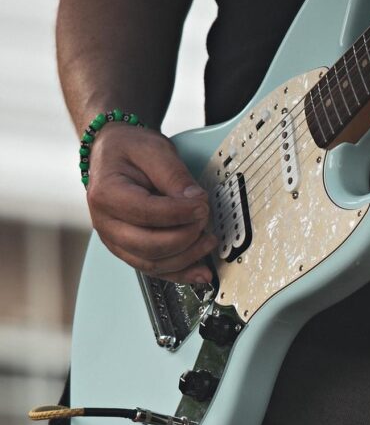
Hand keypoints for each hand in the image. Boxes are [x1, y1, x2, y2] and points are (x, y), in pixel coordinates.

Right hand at [85, 125, 217, 283]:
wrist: (113, 155)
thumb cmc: (128, 151)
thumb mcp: (153, 150)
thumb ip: (174, 175)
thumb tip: (195, 201)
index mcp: (106, 194)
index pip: (147, 213)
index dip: (180, 213)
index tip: (202, 204)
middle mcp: (106, 223)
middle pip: (149, 246)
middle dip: (185, 236)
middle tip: (205, 219)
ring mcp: (115, 240)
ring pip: (152, 263)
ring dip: (187, 257)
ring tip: (209, 241)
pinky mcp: (128, 250)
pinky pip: (154, 269)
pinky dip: (180, 274)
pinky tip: (200, 273)